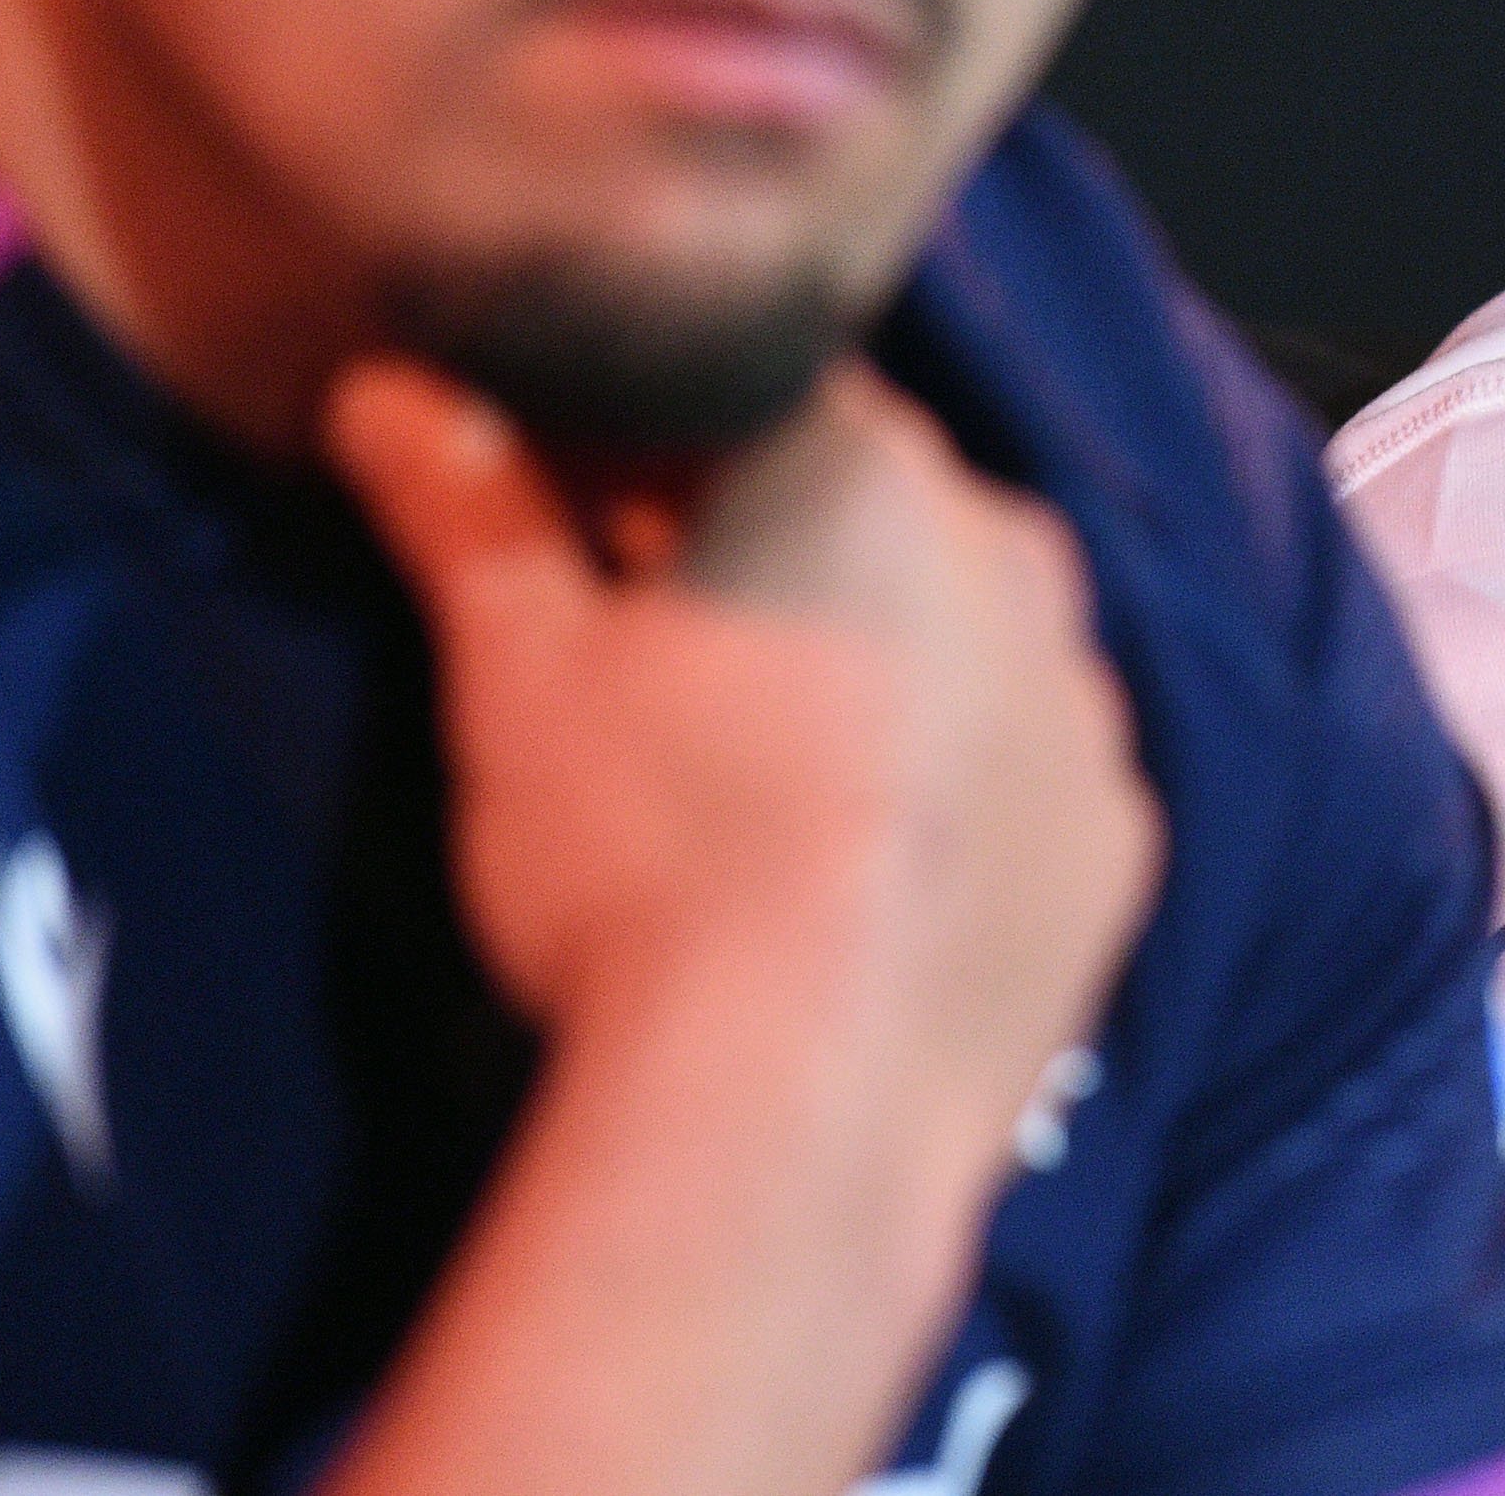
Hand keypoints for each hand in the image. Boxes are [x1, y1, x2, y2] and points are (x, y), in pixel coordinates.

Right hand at [329, 354, 1164, 1149]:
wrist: (797, 1114)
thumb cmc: (646, 855)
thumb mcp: (521, 668)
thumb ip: (470, 506)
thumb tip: (386, 391)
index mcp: (873, 471)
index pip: (751, 398)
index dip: (647, 452)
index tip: (575, 534)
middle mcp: (1016, 558)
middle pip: (867, 519)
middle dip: (764, 563)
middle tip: (647, 673)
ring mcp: (1086, 708)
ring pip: (960, 648)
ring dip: (871, 680)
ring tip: (750, 796)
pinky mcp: (1118, 847)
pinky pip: (1023, 783)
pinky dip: (951, 803)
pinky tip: (856, 878)